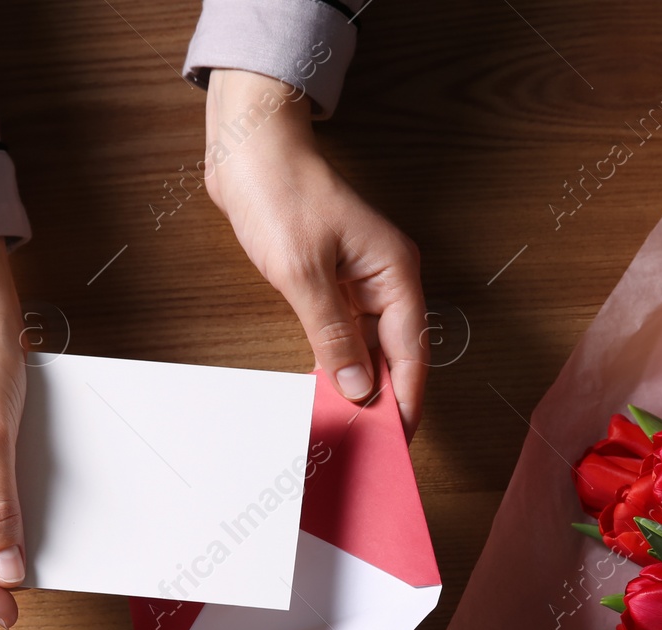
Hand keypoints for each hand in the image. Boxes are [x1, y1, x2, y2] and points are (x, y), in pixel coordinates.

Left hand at [203, 69, 427, 434]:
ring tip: (348, 429)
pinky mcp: (333, 282)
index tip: (396, 443)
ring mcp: (360, 281)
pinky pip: (346, 334)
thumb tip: (359, 387)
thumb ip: (332, 334)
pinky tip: (328, 391)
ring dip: (360, 385)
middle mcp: (386, 280)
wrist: (249, 150)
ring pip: (370, 348)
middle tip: (368, 447)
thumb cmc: (279, 194)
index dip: (405, 401)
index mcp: (394, 273)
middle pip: (396, 355)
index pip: (412, 353)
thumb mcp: (303, 271)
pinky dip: (340, 363)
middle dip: (384, 401)